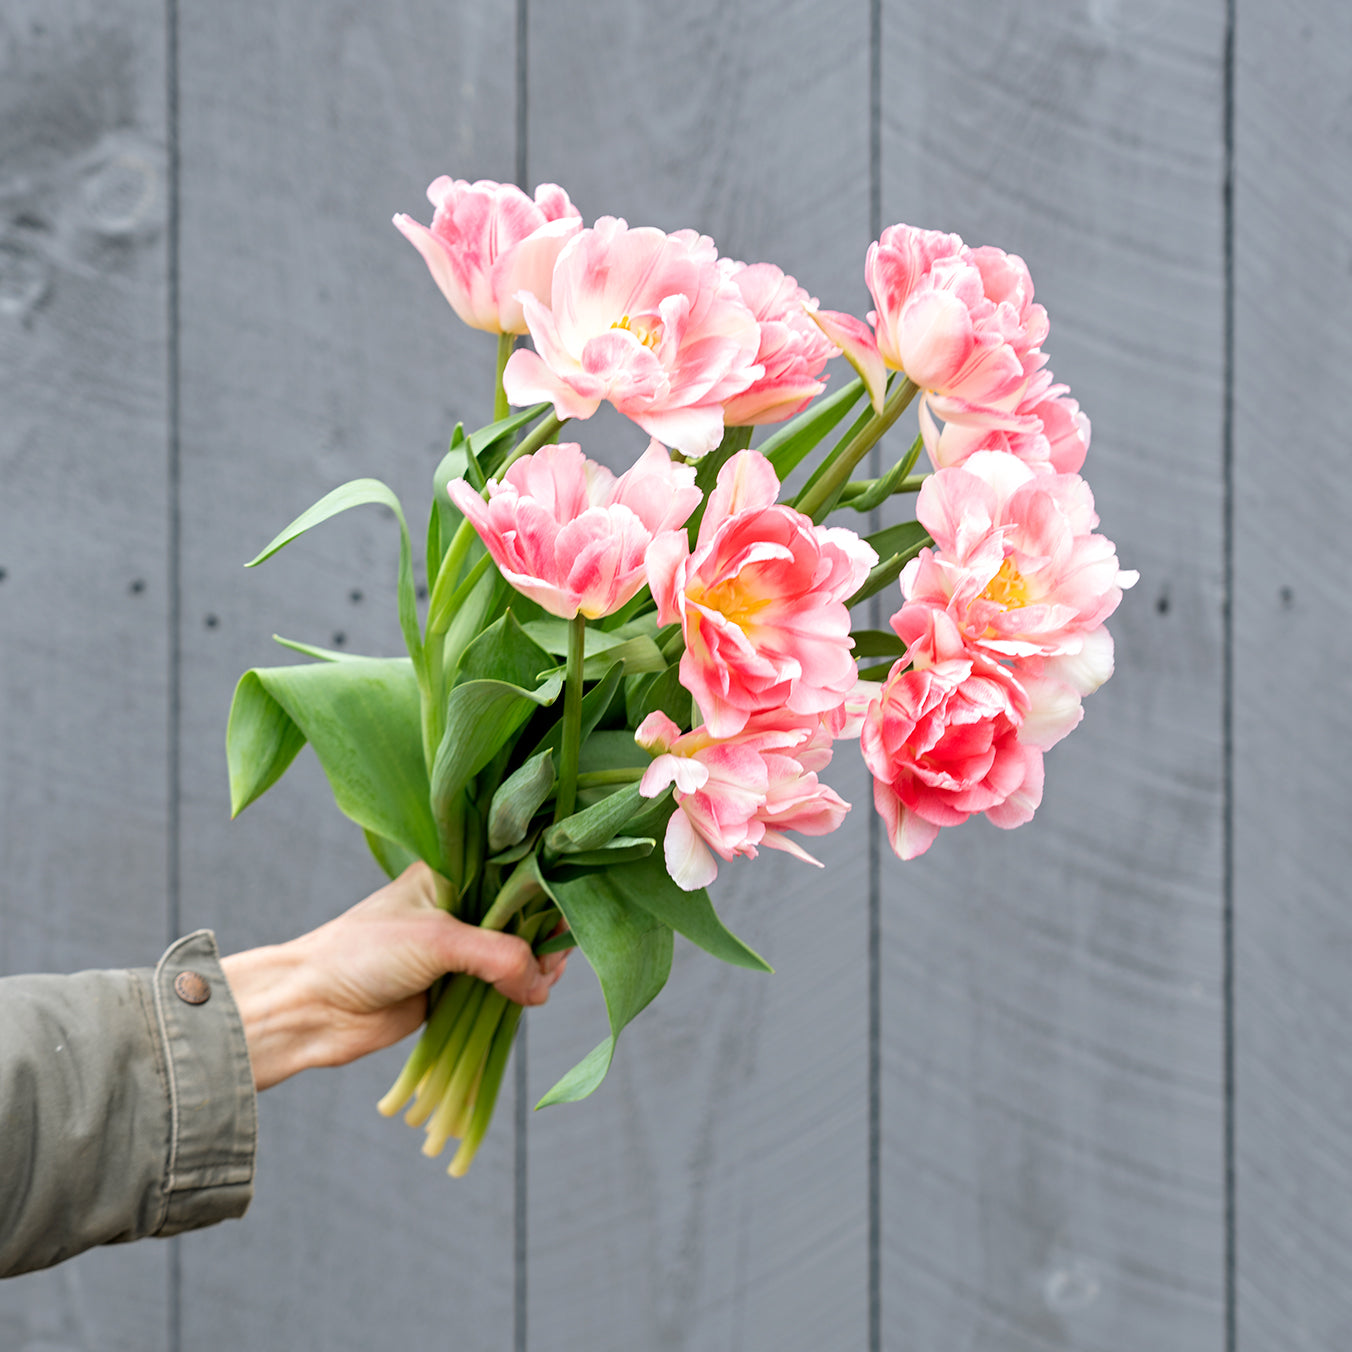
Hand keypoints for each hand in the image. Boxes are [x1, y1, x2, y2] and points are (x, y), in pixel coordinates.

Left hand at [220, 863, 566, 1090]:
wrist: (312, 1007)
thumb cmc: (363, 952)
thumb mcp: (437, 940)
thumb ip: (498, 956)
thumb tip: (540, 985)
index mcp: (452, 872)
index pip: (514, 870)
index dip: (545, 889)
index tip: (568, 911)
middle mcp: (460, 905)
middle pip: (522, 915)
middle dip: (545, 935)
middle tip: (554, 957)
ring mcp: (458, 948)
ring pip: (515, 953)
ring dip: (535, 968)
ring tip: (543, 980)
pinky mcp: (455, 987)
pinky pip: (501, 987)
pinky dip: (520, 993)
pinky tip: (532, 995)